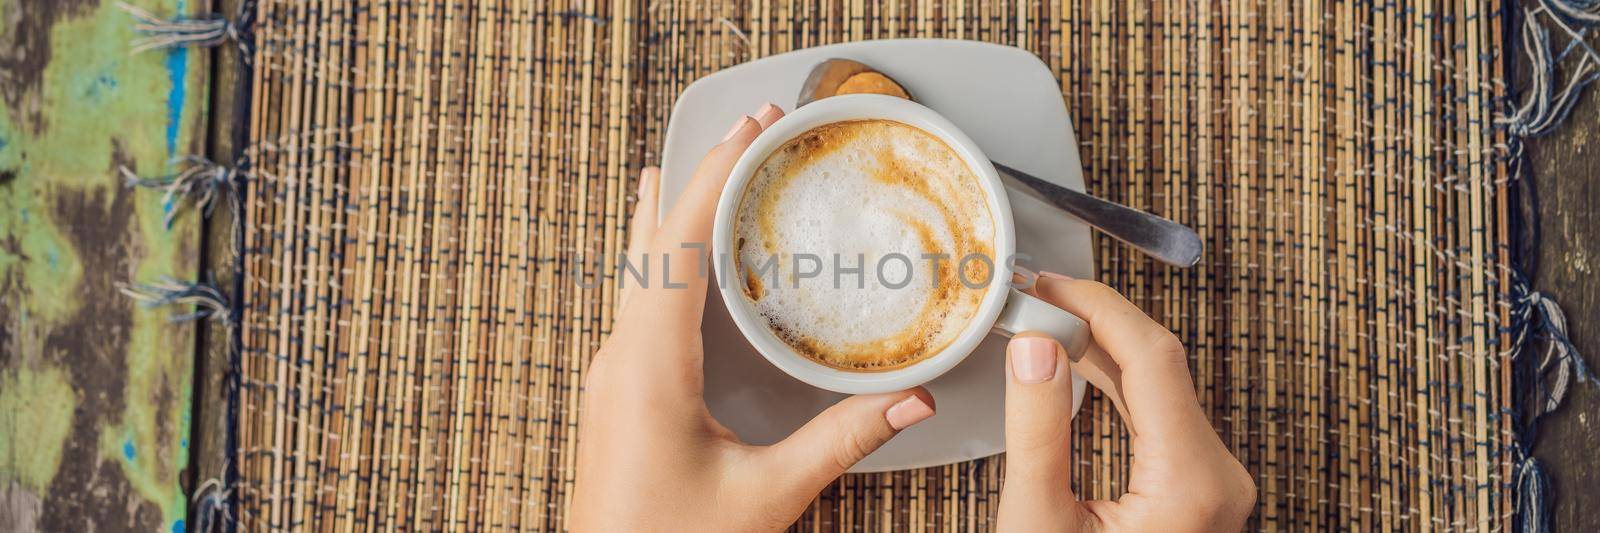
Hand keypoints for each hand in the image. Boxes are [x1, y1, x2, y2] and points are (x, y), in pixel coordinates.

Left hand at [572, 103, 937, 531]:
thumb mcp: (767, 496)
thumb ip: (840, 442)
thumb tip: (909, 400)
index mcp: (649, 367)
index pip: (680, 244)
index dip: (716, 176)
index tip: (752, 130)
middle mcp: (621, 360)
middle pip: (652, 244)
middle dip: (697, 179)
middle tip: (743, 130)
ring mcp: (612, 377)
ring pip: (637, 273)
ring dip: (669, 217)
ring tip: (690, 170)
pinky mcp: (617, 396)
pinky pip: (638, 306)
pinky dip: (663, 263)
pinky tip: (673, 268)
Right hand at [998, 273, 1255, 531]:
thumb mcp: (1039, 523)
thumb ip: (1037, 433)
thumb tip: (1034, 349)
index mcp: (1191, 484)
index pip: (1151, 356)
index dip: (1096, 307)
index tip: (1047, 285)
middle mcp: (1218, 478)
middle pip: (1160, 364)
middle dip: (1094, 320)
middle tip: (1035, 298)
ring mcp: (1212, 483)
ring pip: (1160, 384)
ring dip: (1102, 347)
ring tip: (1047, 321)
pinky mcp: (1197, 488)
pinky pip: (1159, 413)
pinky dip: (1117, 382)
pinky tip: (1080, 361)